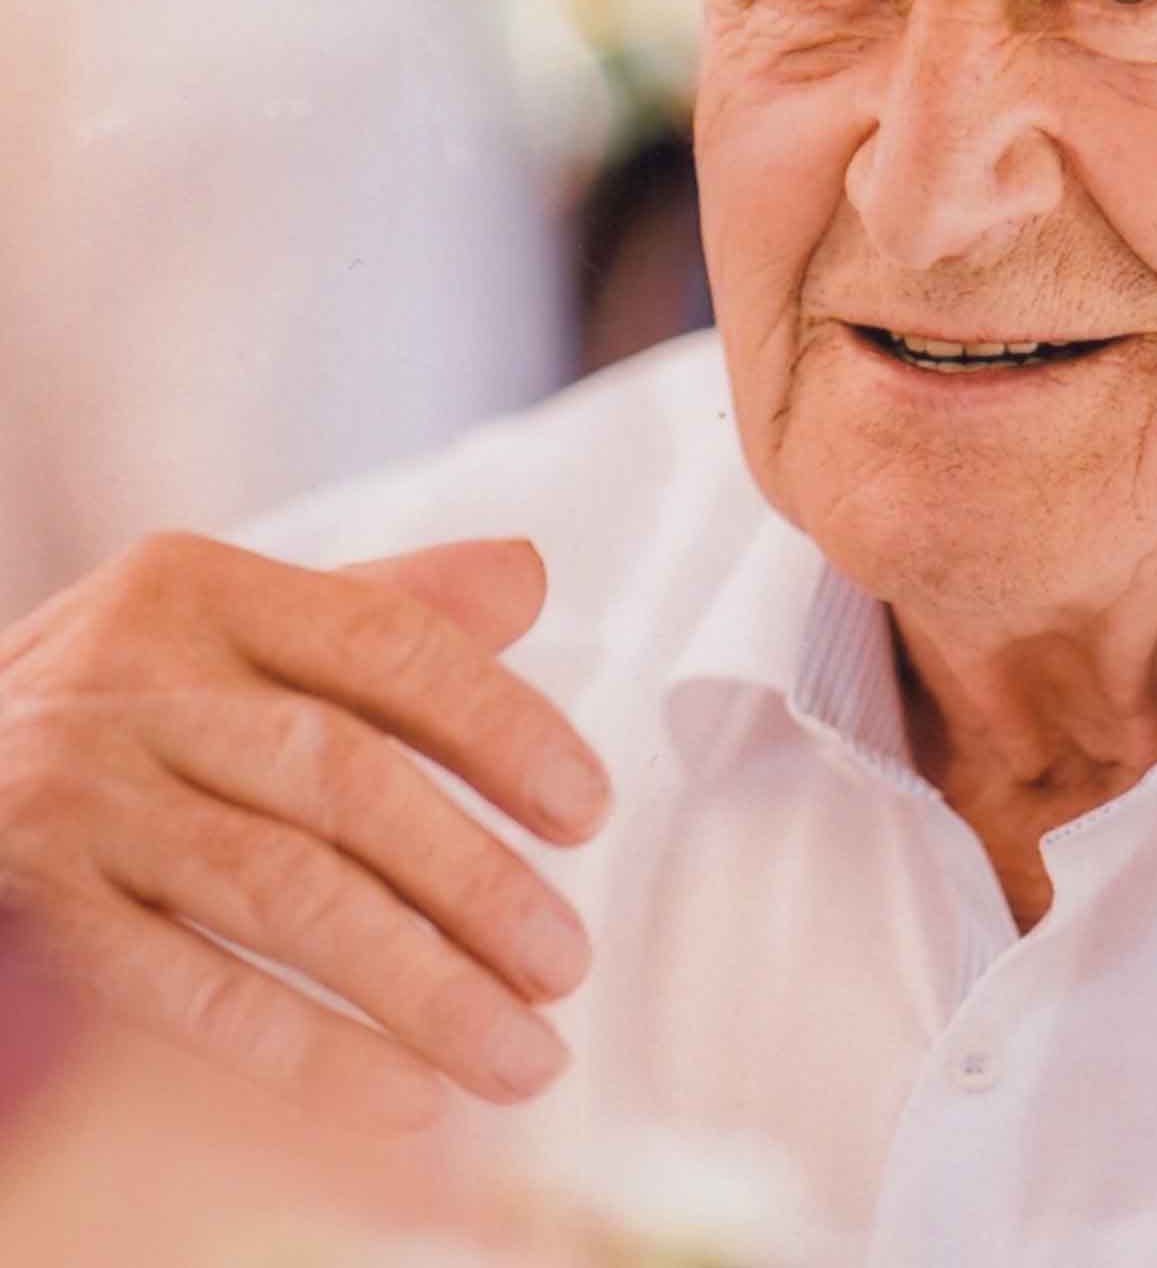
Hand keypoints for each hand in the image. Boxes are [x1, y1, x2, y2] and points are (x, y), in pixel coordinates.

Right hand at [0, 533, 610, 1130]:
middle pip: (347, 776)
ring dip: (418, 983)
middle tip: (566, 963)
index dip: (505, 728)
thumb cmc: (117, 699)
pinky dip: (305, 1046)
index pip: (391, 645)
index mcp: (204, 587)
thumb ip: (378, 604)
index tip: (587, 811)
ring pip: (281, 890)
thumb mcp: (225, 625)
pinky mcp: (27, 903)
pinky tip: (403, 1092)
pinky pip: (186, 986)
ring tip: (518, 1050)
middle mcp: (133, 675)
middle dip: (475, 879)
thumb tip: (528, 575)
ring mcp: (73, 792)